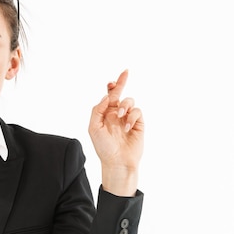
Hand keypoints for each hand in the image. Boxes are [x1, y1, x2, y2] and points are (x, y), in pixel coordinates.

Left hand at [88, 70, 143, 194]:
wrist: (117, 161)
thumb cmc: (103, 147)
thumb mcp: (94, 127)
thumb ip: (98, 110)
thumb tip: (107, 96)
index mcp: (105, 114)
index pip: (108, 97)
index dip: (111, 87)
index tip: (111, 81)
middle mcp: (117, 114)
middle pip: (120, 94)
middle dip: (122, 82)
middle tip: (125, 72)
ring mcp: (128, 118)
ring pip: (129, 101)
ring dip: (124, 105)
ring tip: (120, 115)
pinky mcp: (139, 124)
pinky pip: (137, 112)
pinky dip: (132, 117)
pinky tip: (128, 127)